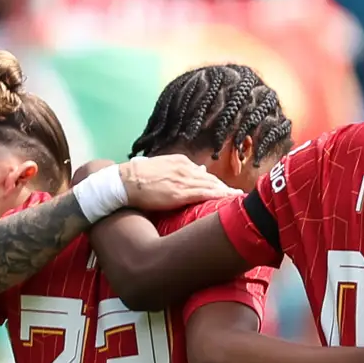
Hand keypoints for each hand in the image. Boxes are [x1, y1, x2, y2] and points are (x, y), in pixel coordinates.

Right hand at [115, 153, 239, 213]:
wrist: (123, 181)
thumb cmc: (138, 177)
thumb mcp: (162, 166)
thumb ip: (180, 169)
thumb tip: (200, 170)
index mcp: (180, 162)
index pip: (204, 174)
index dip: (216, 183)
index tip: (226, 189)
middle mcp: (185, 169)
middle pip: (212, 180)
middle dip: (226, 188)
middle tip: (240, 196)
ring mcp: (184, 181)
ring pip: (212, 186)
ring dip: (227, 193)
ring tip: (239, 199)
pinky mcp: (180, 193)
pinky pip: (205, 194)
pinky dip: (219, 197)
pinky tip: (229, 201)